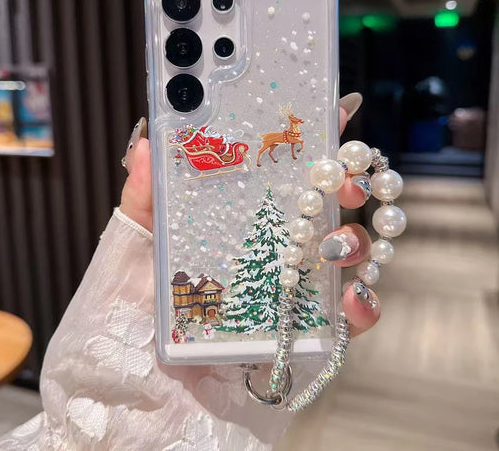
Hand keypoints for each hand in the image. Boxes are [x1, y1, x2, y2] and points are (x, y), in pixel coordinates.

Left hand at [120, 93, 379, 336]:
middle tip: (343, 180)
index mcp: (238, 218)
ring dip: (354, 241)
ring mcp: (290, 287)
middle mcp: (270, 246)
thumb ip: (144, 197)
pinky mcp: (302, 333)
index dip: (309, 144)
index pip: (279, 173)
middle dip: (344, 185)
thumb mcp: (136, 245)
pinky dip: (361, 308)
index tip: (334, 115)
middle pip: (322, 206)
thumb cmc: (136, 309)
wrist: (143, 383)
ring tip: (337, 246)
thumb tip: (147, 142)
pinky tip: (353, 299)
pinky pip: (345, 320)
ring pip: (343, 254)